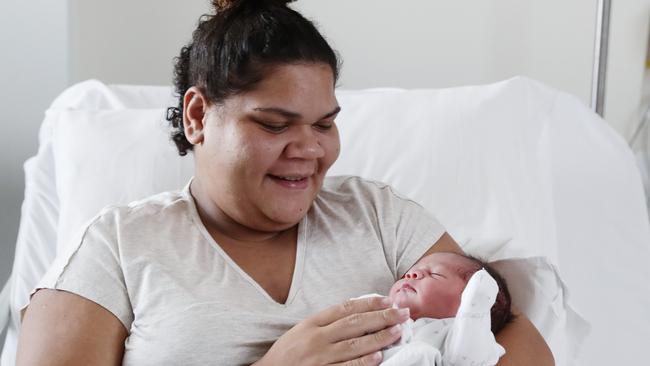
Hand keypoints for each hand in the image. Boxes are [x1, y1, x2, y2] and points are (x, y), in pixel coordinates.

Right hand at [255, 296, 409, 365]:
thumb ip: (326, 322)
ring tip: (397, 331)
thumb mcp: (302, 331)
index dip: (368, 303)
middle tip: (402, 313)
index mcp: (311, 323)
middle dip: (381, 317)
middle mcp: (316, 338)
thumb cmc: (287, 353)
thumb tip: (358, 311)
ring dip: (379, 337)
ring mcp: (319, 358)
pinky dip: (363, 362)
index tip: (387, 300)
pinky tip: (378, 356)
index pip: (344, 308)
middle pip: (354, 324)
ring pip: (354, 345)